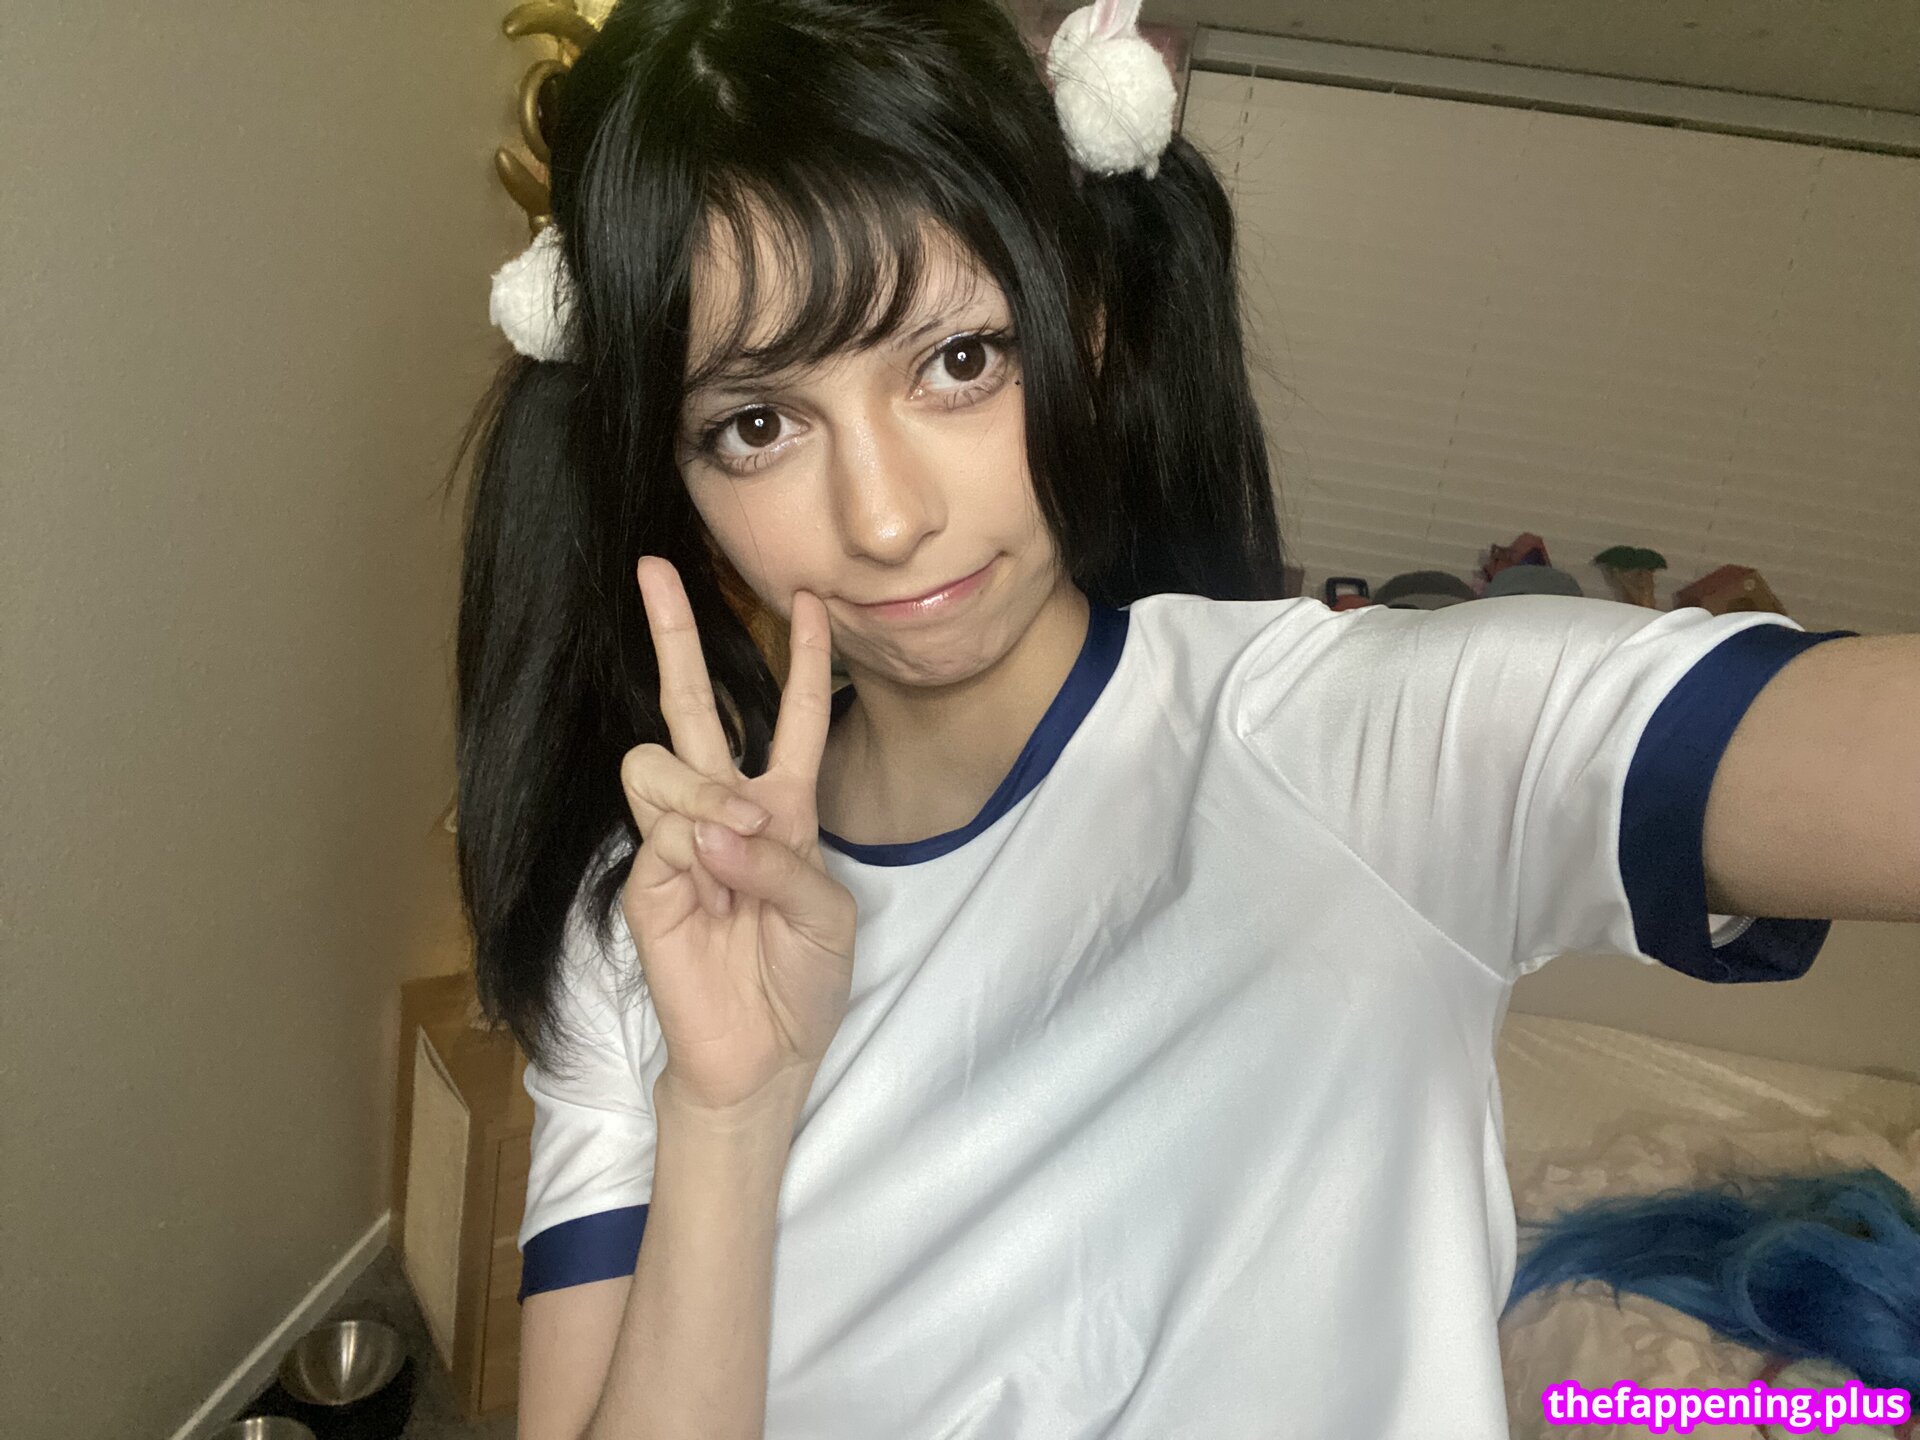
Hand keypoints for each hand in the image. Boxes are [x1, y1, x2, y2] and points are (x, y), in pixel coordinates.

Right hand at [619, 556, 856, 1115]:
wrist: (763, 1053)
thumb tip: (708, 827)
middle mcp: (726, 811)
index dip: (804, 660)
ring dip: (701, 789)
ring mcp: (679, 841)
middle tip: (653, 569)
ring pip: (660, 759)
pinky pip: (655, 824)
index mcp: (783, 809)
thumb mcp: (825, 914)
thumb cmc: (802, 981)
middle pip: (694, 705)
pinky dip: (687, 838)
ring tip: (732, 845)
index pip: (794, 717)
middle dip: (673, 635)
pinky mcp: (644, 879)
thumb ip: (779, 861)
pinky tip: (709, 870)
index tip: (813, 600)